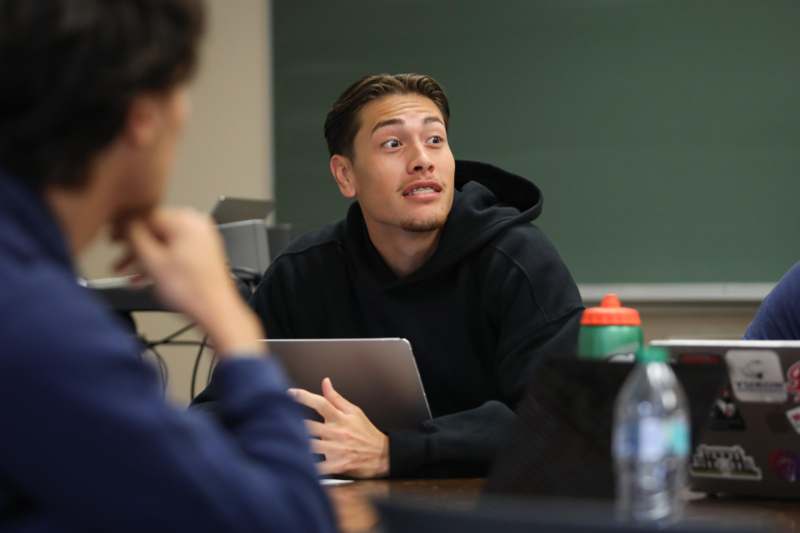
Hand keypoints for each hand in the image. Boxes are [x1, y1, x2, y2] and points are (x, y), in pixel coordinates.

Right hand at [114, 208, 263, 354]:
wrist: (215, 312)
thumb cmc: (193, 291)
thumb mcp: (152, 260)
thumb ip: (134, 236)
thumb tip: (124, 222)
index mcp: (187, 220)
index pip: (147, 214)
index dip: (124, 228)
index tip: (112, 239)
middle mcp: (197, 226)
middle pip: (155, 230)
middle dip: (133, 248)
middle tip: (118, 258)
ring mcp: (202, 240)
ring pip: (164, 244)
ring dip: (143, 259)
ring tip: (127, 274)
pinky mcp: (203, 255)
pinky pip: (174, 253)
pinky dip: (159, 264)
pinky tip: (143, 279)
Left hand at [289, 378, 388, 478]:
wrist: (382, 454)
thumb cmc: (365, 432)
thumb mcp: (354, 411)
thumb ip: (336, 398)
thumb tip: (325, 382)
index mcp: (340, 417)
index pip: (321, 403)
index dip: (304, 397)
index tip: (289, 393)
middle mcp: (338, 432)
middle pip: (311, 426)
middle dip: (293, 423)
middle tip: (276, 419)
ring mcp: (337, 450)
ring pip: (312, 446)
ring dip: (296, 444)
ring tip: (279, 441)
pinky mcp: (338, 465)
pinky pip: (319, 468)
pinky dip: (308, 468)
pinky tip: (296, 466)